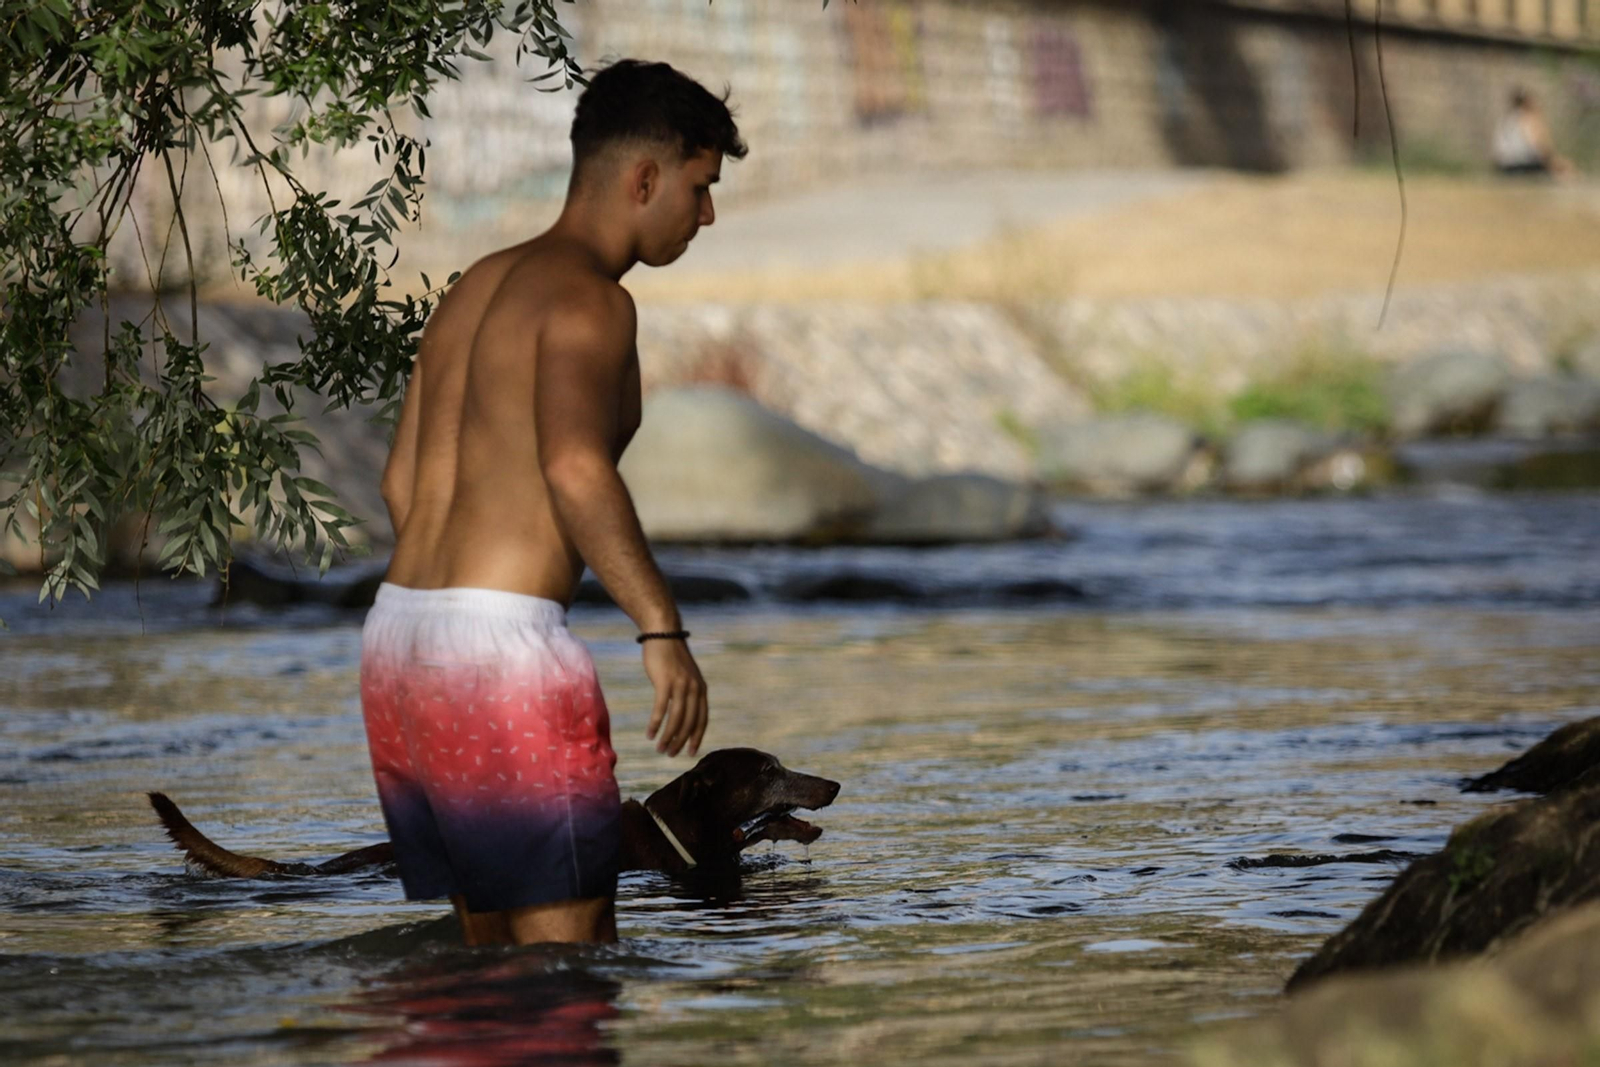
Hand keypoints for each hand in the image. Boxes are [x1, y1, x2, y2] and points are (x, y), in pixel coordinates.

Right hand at [642, 638, 707, 756]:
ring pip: (676, 719)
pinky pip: (661, 710)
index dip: (696, 737)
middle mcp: (694, 689)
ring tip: (660, 748)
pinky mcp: (665, 682)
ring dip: (668, 737)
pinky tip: (650, 734)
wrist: (663, 633)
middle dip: (680, 742)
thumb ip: (687, 692)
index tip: (690, 752)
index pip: (702, 719)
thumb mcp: (685, 675)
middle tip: (670, 754)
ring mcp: (681, 685)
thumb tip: (683, 712)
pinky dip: (656, 724)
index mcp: (701, 689)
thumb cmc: (671, 656)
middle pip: (689, 723)